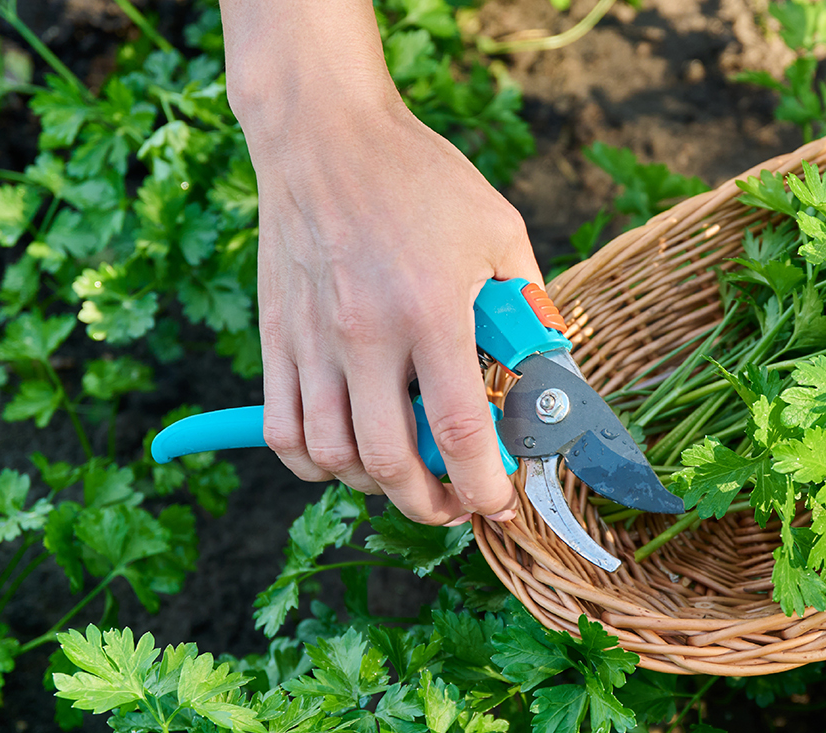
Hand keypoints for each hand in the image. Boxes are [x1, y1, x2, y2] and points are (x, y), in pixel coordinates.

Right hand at [225, 0, 527, 524]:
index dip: (482, 484)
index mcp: (431, 309)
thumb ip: (528, 303)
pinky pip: (282, 430)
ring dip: (373, 485)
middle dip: (430, 505)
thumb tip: (549, 370)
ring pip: (332, 456)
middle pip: (388, 461)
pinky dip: (312, 462)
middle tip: (454, 506)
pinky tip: (344, 453)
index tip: (498, 503)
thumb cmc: (421, 178)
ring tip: (404, 476)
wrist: (324, 134)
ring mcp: (312, 339)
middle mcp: (365, 333)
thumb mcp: (499, 230)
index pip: (457, 428)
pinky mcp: (276, 336)